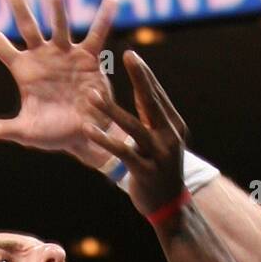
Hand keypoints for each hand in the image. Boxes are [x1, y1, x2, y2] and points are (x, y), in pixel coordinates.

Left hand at [0, 0, 119, 167]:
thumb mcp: (25, 132)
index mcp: (23, 70)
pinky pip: (96, 36)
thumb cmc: (52, 134)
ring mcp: (65, 54)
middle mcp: (42, 56)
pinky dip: (103, 19)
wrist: (85, 137)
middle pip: (26, 24)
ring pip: (59, 23)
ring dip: (56, 1)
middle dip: (17, 1)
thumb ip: (0, 129)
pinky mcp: (88, 58)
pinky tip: (111, 0)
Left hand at [80, 51, 187, 216]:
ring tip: (91, 95)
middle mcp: (169, 137)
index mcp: (173, 126)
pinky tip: (87, 129)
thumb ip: (151, 119)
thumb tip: (142, 90)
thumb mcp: (161, 142)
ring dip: (111, 110)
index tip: (132, 55)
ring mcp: (158, 155)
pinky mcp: (145, 171)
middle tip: (127, 56)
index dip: (144, 75)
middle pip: (152, 102)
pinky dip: (104, 140)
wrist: (170, 206)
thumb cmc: (160, 170)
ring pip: (133, 126)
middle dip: (140, 78)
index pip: (157, 96)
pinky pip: (122, 151)